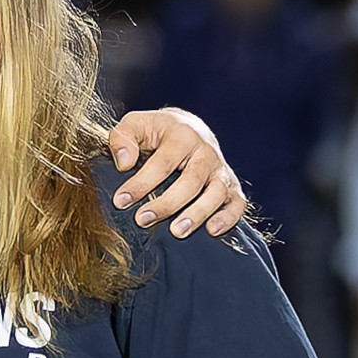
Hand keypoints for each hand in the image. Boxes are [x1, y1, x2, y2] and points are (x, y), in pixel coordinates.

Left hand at [107, 108, 251, 237]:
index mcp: (183, 135)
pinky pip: (237, 203)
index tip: (121, 201)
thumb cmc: (157, 132)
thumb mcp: (136, 125)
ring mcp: (220, 170)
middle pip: (191, 180)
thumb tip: (124, 163)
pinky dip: (228, 217)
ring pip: (216, 193)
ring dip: (197, 214)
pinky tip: (212, 231)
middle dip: (167, 203)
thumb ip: (122, 138)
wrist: (189, 129)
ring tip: (176, 232)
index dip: (141, 183)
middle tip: (143, 220)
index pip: (162, 162)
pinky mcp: (230, 186)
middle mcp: (206, 152)